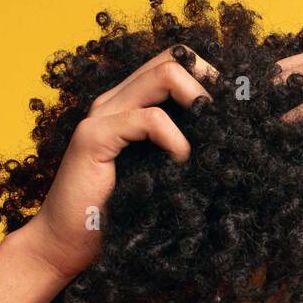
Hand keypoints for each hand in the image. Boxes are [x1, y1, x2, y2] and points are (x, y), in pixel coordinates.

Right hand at [28, 45, 219, 279]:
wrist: (67, 245)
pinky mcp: (94, 137)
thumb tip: (230, 141)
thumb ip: (184, 151)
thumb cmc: (117, 216)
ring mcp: (103, 114)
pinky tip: (183, 162)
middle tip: (229, 120)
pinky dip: (177, 139)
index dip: (211, 77)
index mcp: (131, 103)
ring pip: (166, 74)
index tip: (235, 110)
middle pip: (175, 57)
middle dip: (212, 82)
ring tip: (211, 138)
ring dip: (199, 101)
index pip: (176, 62)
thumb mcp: (162, 175)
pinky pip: (149, 119)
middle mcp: (116, 100)